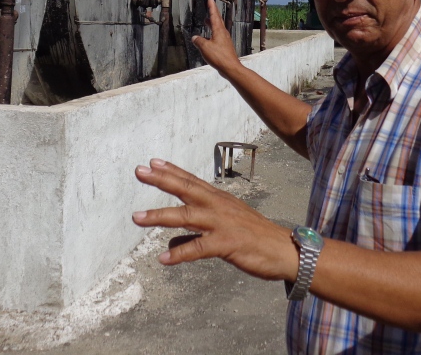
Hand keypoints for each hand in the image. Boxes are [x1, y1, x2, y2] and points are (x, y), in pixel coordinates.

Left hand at [133, 158, 296, 281]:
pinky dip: (180, 253)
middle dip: (161, 180)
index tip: (152, 162)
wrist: (284, 249)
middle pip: (186, 189)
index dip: (171, 171)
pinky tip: (163, 259)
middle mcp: (218, 206)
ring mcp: (222, 224)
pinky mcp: (226, 243)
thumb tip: (169, 244)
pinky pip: (199, 248)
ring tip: (137, 218)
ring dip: (159, 216)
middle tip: (140, 171)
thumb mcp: (225, 228)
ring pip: (186, 217)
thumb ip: (196, 233)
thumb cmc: (254, 237)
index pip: (191, 181)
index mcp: (219, 200)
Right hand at [191, 0, 242, 74]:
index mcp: (218, 30)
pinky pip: (218, 36)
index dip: (211, 7)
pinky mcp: (225, 46)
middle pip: (218, 20)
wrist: (230, 67)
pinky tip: (209, 37)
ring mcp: (225, 40)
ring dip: (212, 23)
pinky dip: (213, 32)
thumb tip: (194, 38)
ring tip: (207, 21)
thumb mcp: (205, 48)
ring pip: (218, 28)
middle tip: (210, 7)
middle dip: (213, 13)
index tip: (210, 0)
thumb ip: (198, 41)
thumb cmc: (219, 56)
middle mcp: (223, 33)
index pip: (214, 15)